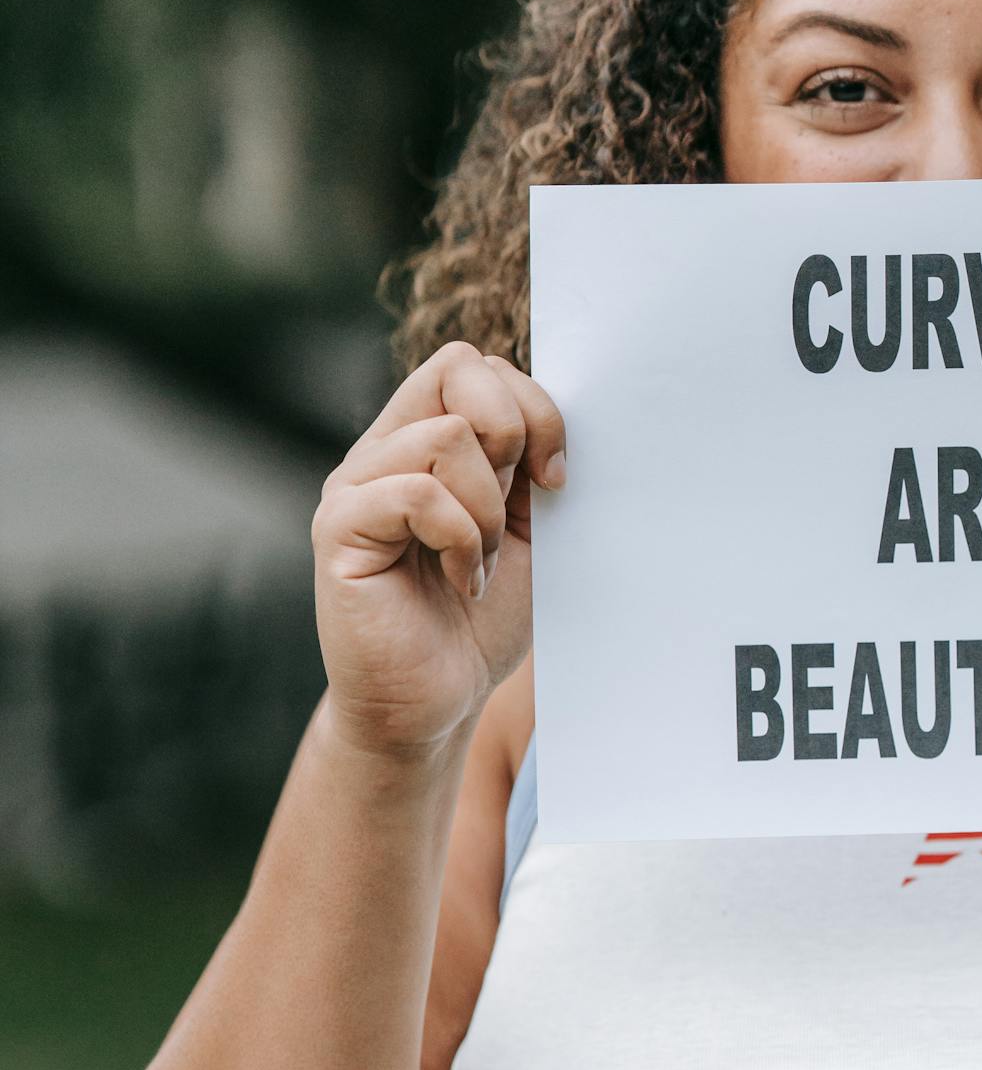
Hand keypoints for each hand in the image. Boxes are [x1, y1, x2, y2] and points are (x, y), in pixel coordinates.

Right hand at [311, 340, 566, 757]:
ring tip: (481, 564)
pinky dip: (462, 538)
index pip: (473, 364)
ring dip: (489, 510)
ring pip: (448, 435)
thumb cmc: (478, 621)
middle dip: (515, 433)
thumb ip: (525, 466)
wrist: (435, 705)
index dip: (533, 407)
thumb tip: (549, 411)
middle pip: (458, 366)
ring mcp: (354, 486)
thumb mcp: (524, 530)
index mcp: (422, 442)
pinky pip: (418, 492)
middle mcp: (382, 452)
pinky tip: (464, 581)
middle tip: (517, 508)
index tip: (556, 478)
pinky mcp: (337, 529)